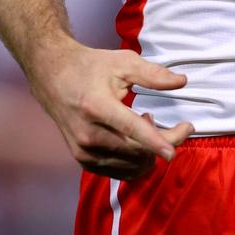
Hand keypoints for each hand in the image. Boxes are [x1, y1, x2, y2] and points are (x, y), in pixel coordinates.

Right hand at [28, 39, 194, 179]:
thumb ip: (153, 74)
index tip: (174, 152)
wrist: (53, 76)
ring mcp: (84, 151)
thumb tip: (182, 82)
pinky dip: (136, 160)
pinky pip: (119, 171)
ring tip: (146, 122)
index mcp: (97, 107)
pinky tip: (135, 138)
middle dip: (165, 142)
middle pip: (136, 152)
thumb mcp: (123, 62)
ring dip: (150, 151)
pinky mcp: (83, 160)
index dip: (155, 142)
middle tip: (177, 125)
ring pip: (131, 165)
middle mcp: (88, 134)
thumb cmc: (90, 67)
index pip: (131, 130)